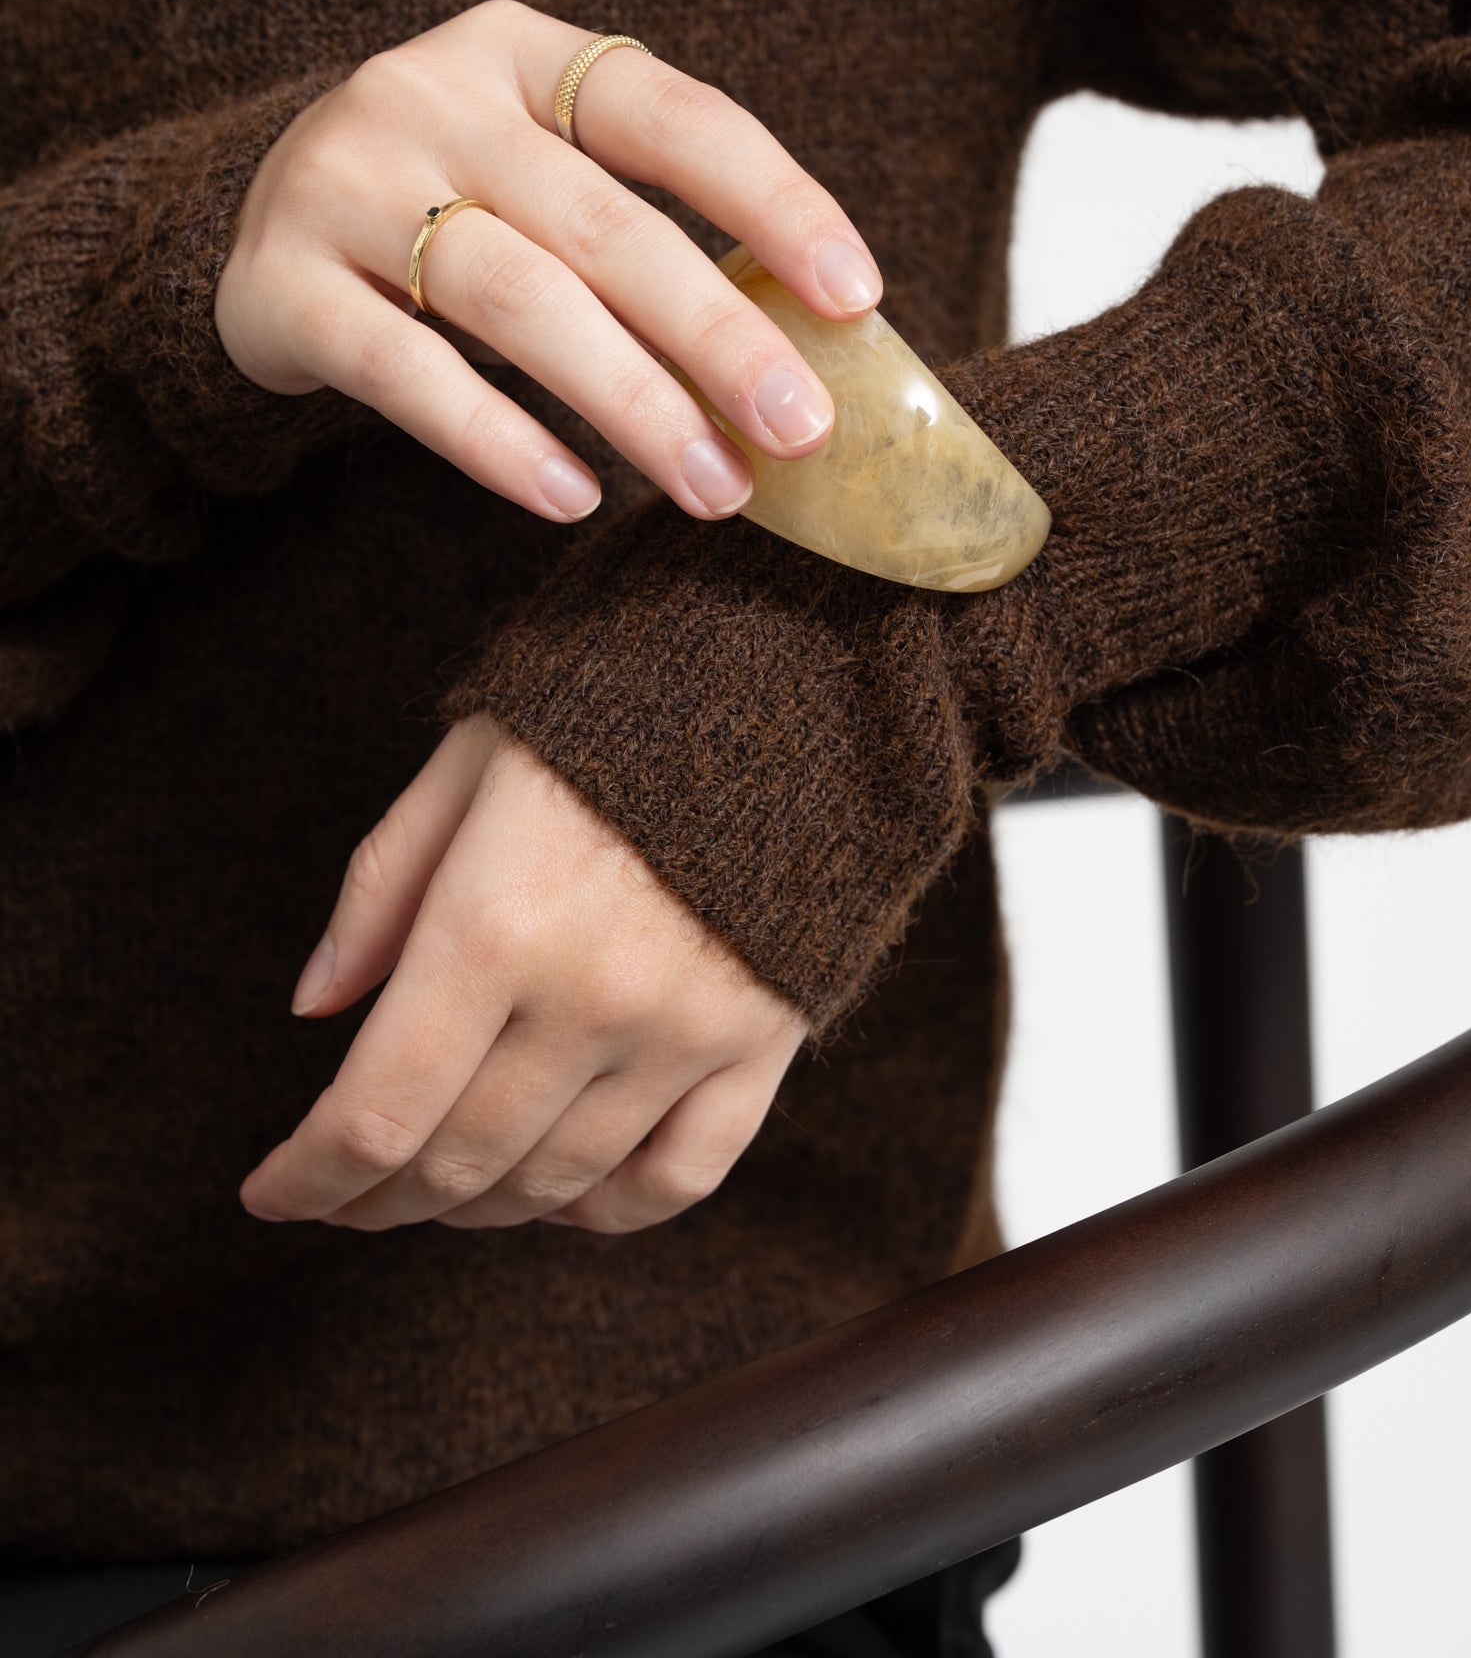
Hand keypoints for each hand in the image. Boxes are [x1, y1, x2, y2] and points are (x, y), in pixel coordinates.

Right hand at [215, 0, 881, 522]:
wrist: (258, 223)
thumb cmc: (453, 208)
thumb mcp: (543, 176)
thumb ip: (643, 231)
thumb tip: (800, 361)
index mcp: (522, 53)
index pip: (672, 115)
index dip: (773, 201)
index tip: (857, 295)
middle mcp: (429, 96)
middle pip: (603, 225)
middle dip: (718, 336)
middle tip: (802, 431)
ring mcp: (344, 183)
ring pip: (517, 300)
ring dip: (632, 404)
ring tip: (714, 489)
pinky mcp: (282, 285)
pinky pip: (407, 373)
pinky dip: (499, 440)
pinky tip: (574, 499)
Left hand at [239, 716, 808, 1233]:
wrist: (781, 676)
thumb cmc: (606, 711)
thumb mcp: (468, 765)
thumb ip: (381, 889)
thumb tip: (316, 1010)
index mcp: (492, 924)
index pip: (375, 1114)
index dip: (307, 1177)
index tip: (272, 1190)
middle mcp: (587, 998)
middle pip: (457, 1163)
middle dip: (376, 1198)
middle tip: (345, 1194)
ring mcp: (683, 1030)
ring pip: (557, 1183)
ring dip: (478, 1207)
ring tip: (439, 1187)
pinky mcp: (764, 1041)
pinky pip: (682, 1178)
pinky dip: (610, 1211)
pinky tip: (564, 1196)